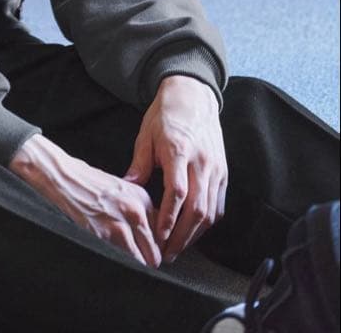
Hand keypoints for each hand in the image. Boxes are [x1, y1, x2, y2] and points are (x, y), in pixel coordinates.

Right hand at [9, 133, 161, 266]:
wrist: (64, 177)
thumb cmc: (89, 183)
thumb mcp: (121, 188)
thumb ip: (139, 208)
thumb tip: (152, 233)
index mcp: (141, 196)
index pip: (163, 230)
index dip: (160, 245)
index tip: (156, 251)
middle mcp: (135, 209)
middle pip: (157, 247)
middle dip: (153, 258)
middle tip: (149, 264)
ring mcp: (121, 223)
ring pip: (145, 257)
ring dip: (142, 264)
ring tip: (138, 266)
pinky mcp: (105, 234)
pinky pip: (126, 258)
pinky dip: (128, 264)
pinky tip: (123, 262)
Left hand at [124, 75, 226, 261]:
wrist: (192, 95)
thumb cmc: (165, 115)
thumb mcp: (145, 135)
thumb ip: (139, 164)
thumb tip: (126, 189)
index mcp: (179, 151)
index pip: (177, 193)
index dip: (168, 218)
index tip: (157, 236)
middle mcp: (202, 163)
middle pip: (196, 210)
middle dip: (181, 236)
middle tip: (167, 254)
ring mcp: (216, 169)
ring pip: (210, 212)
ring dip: (194, 235)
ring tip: (178, 248)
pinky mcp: (223, 172)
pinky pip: (218, 205)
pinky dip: (207, 222)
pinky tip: (194, 232)